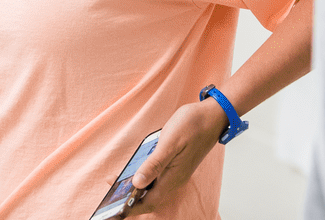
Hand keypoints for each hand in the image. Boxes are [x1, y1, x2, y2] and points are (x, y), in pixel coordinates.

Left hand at [121, 99, 227, 216]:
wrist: (214, 115)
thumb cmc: (193, 125)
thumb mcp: (170, 142)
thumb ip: (154, 164)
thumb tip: (137, 183)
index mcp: (172, 177)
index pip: (149, 202)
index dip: (132, 209)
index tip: (114, 209)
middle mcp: (174, 178)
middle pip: (149, 197)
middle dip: (130, 198)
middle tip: (110, 191)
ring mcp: (176, 172)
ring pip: (153, 187)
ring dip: (136, 188)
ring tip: (117, 182)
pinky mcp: (176, 164)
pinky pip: (157, 177)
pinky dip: (144, 177)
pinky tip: (135, 169)